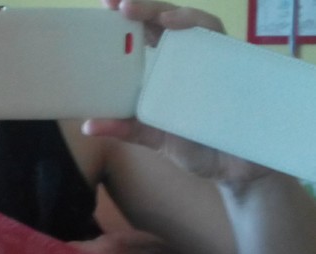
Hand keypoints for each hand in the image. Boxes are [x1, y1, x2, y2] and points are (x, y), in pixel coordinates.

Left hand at [84, 0, 269, 183]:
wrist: (234, 167)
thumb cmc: (195, 146)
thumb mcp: (154, 137)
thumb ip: (126, 129)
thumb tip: (88, 125)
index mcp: (166, 70)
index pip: (148, 34)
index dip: (131, 16)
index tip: (106, 5)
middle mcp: (190, 58)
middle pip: (168, 20)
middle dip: (145, 6)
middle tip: (118, 3)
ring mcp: (213, 59)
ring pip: (195, 22)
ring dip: (170, 12)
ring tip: (141, 12)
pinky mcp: (233, 65)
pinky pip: (217, 38)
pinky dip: (196, 27)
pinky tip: (175, 25)